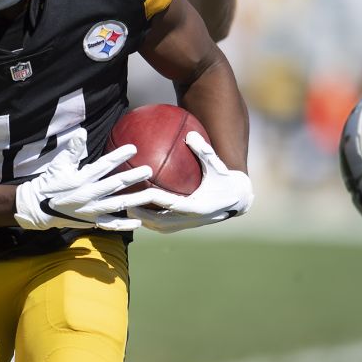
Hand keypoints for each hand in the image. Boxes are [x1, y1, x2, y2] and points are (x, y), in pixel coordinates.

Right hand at [15, 129, 165, 231]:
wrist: (38, 208)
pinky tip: (139, 221)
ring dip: (134, 200)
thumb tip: (82, 132)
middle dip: (132, 177)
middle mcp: (87, 195)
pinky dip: (124, 224)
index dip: (118, 156)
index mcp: (80, 179)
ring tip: (151, 194)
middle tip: (148, 170)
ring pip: (116, 205)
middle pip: (113, 185)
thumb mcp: (58, 164)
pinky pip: (110, 224)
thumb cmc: (50, 183)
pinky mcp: (90, 222)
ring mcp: (90, 210)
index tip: (133, 148)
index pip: (102, 165)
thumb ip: (72, 149)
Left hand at [129, 132, 251, 232]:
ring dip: (143, 220)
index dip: (157, 198)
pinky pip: (163, 226)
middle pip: (161, 221)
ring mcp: (187, 225)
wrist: (236, 201)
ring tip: (126, 208)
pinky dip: (149, 220)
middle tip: (127, 203)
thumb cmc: (225, 180)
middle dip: (143, 214)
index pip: (174, 204)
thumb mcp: (217, 166)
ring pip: (160, 227)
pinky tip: (137, 210)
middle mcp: (191, 219)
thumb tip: (190, 133)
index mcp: (199, 207)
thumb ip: (205, 151)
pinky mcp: (184, 226)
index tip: (143, 190)